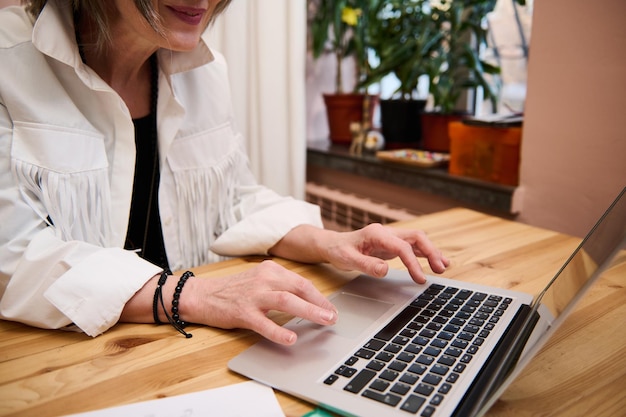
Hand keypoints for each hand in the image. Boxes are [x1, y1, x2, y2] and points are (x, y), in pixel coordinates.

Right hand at [183, 260, 336, 344]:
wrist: (202, 295)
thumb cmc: (233, 290)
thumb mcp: (259, 281)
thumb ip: (280, 287)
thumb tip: (307, 302)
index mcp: (271, 270)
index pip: (301, 282)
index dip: (319, 297)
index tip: (331, 309)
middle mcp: (264, 279)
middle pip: (299, 288)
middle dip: (320, 303)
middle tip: (333, 316)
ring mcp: (253, 295)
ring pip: (287, 301)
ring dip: (309, 312)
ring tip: (323, 322)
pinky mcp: (242, 312)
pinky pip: (264, 323)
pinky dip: (279, 331)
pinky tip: (291, 339)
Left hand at [320, 223, 449, 283]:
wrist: (332, 245)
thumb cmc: (338, 251)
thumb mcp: (347, 260)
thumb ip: (366, 265)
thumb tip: (385, 270)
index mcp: (376, 234)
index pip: (402, 247)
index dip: (413, 263)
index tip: (420, 278)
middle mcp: (386, 232)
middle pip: (416, 237)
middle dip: (430, 251)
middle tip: (440, 269)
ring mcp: (390, 237)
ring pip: (417, 240)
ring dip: (431, 251)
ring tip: (444, 266)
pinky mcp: (392, 245)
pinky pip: (412, 246)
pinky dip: (424, 254)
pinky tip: (435, 262)